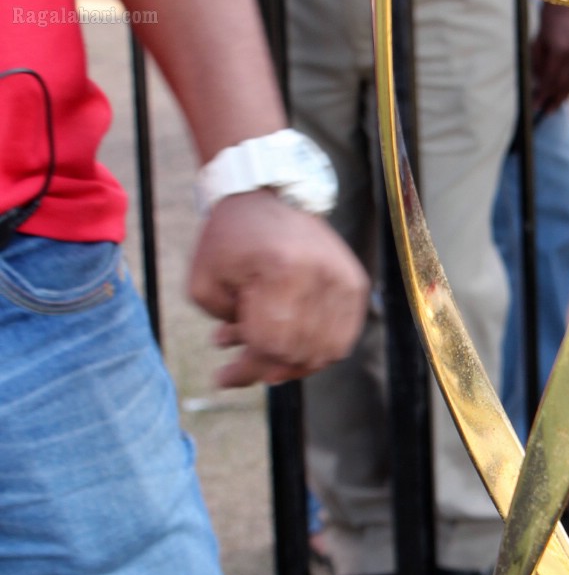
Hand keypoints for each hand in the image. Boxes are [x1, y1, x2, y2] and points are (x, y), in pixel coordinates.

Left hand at [189, 191, 369, 387]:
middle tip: (237, 350)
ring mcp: (344, 280)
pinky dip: (317, 348)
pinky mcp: (355, 282)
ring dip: (292, 360)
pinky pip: (343, 336)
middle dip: (263, 363)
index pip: (270, 345)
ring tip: (262, 343)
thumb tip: (255, 366)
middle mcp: (321, 276)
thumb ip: (226, 328)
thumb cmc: (231, 238)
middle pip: (298, 352)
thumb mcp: (206, 282)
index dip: (246, 371)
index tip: (223, 378)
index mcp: (282, 271)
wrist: (268, 196)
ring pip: (325, 351)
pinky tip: (290, 338)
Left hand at [531, 4, 568, 114]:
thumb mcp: (535, 45)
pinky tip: (561, 97)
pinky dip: (568, 89)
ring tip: (553, 109)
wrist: (563, 10)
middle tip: (544, 112)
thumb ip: (537, 65)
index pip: (550, 79)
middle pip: (562, 84)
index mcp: (560, 51)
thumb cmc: (544, 27)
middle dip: (552, 100)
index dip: (542, 94)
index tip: (535, 105)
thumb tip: (537, 85)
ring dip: (561, 98)